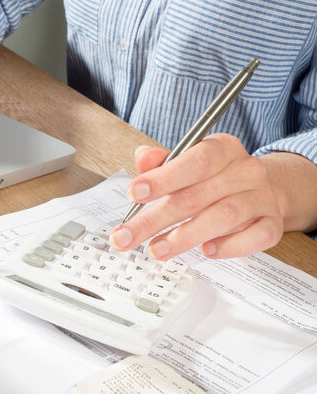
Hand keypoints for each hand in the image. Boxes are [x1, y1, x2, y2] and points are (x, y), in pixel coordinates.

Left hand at [109, 133, 285, 258]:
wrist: (266, 189)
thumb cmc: (216, 178)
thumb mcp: (189, 163)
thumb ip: (163, 163)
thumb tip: (142, 157)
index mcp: (222, 148)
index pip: (193, 161)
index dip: (162, 178)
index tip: (132, 194)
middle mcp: (245, 170)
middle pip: (197, 196)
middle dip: (155, 219)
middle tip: (127, 237)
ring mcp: (262, 197)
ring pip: (223, 217)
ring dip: (184, 237)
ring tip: (156, 250)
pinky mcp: (273, 224)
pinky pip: (255, 237)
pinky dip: (229, 246)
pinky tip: (206, 251)